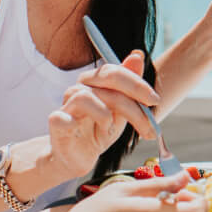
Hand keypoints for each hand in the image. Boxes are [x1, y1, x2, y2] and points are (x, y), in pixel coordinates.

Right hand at [44, 50, 157, 183]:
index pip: (116, 72)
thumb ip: (130, 86)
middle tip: (148, 117)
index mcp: (95, 82)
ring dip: (105, 115)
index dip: (138, 84)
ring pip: (85, 96)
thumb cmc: (100, 130)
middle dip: (132, 95)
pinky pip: (60, 117)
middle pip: (105, 78)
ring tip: (111, 129)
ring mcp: (66, 105)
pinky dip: (76, 124)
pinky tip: (91, 135)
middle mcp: (80, 88)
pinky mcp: (56, 124)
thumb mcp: (121, 110)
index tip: (156, 101)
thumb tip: (137, 53)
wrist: (79, 157)